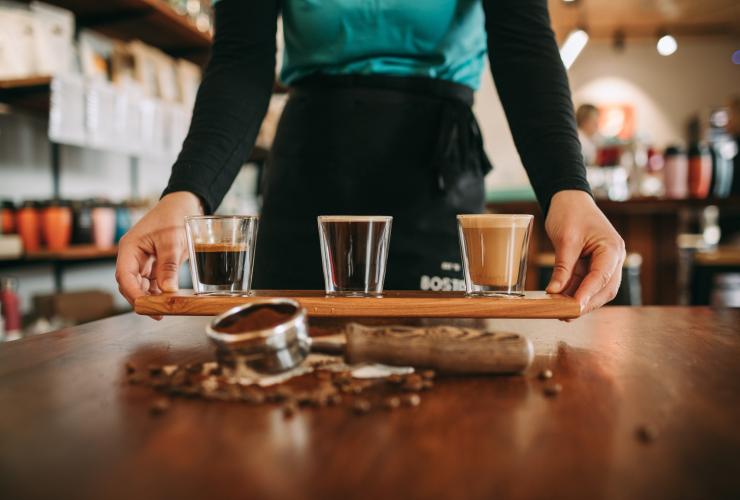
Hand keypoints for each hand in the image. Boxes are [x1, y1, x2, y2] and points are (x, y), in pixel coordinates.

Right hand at [115, 192, 202, 312]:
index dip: (133, 294)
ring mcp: (141, 260)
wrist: (184, 205)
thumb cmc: (174, 217)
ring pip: (140, 285)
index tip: (146, 306)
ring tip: (165, 309)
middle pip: (130, 284)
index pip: (124, 276)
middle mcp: (132, 255)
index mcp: (129, 247)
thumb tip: (168, 291)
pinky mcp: (152, 263)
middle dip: (142, 299)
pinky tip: (168, 299)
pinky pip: (152, 281)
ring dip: (151, 296)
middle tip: (158, 313)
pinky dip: (158, 290)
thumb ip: (169, 266)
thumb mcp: (172, 242)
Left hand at [544, 190, 625, 314]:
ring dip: (579, 300)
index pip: (601, 276)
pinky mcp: (593, 266)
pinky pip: (586, 284)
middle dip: (586, 303)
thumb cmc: (570, 213)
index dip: (588, 294)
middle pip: (604, 289)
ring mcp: (605, 263)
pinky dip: (574, 292)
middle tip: (565, 315)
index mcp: (612, 248)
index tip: (574, 307)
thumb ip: (562, 267)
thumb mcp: (565, 239)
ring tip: (560, 311)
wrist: (569, 199)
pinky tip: (560, 300)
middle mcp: (613, 259)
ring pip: (596, 290)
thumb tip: (554, 291)